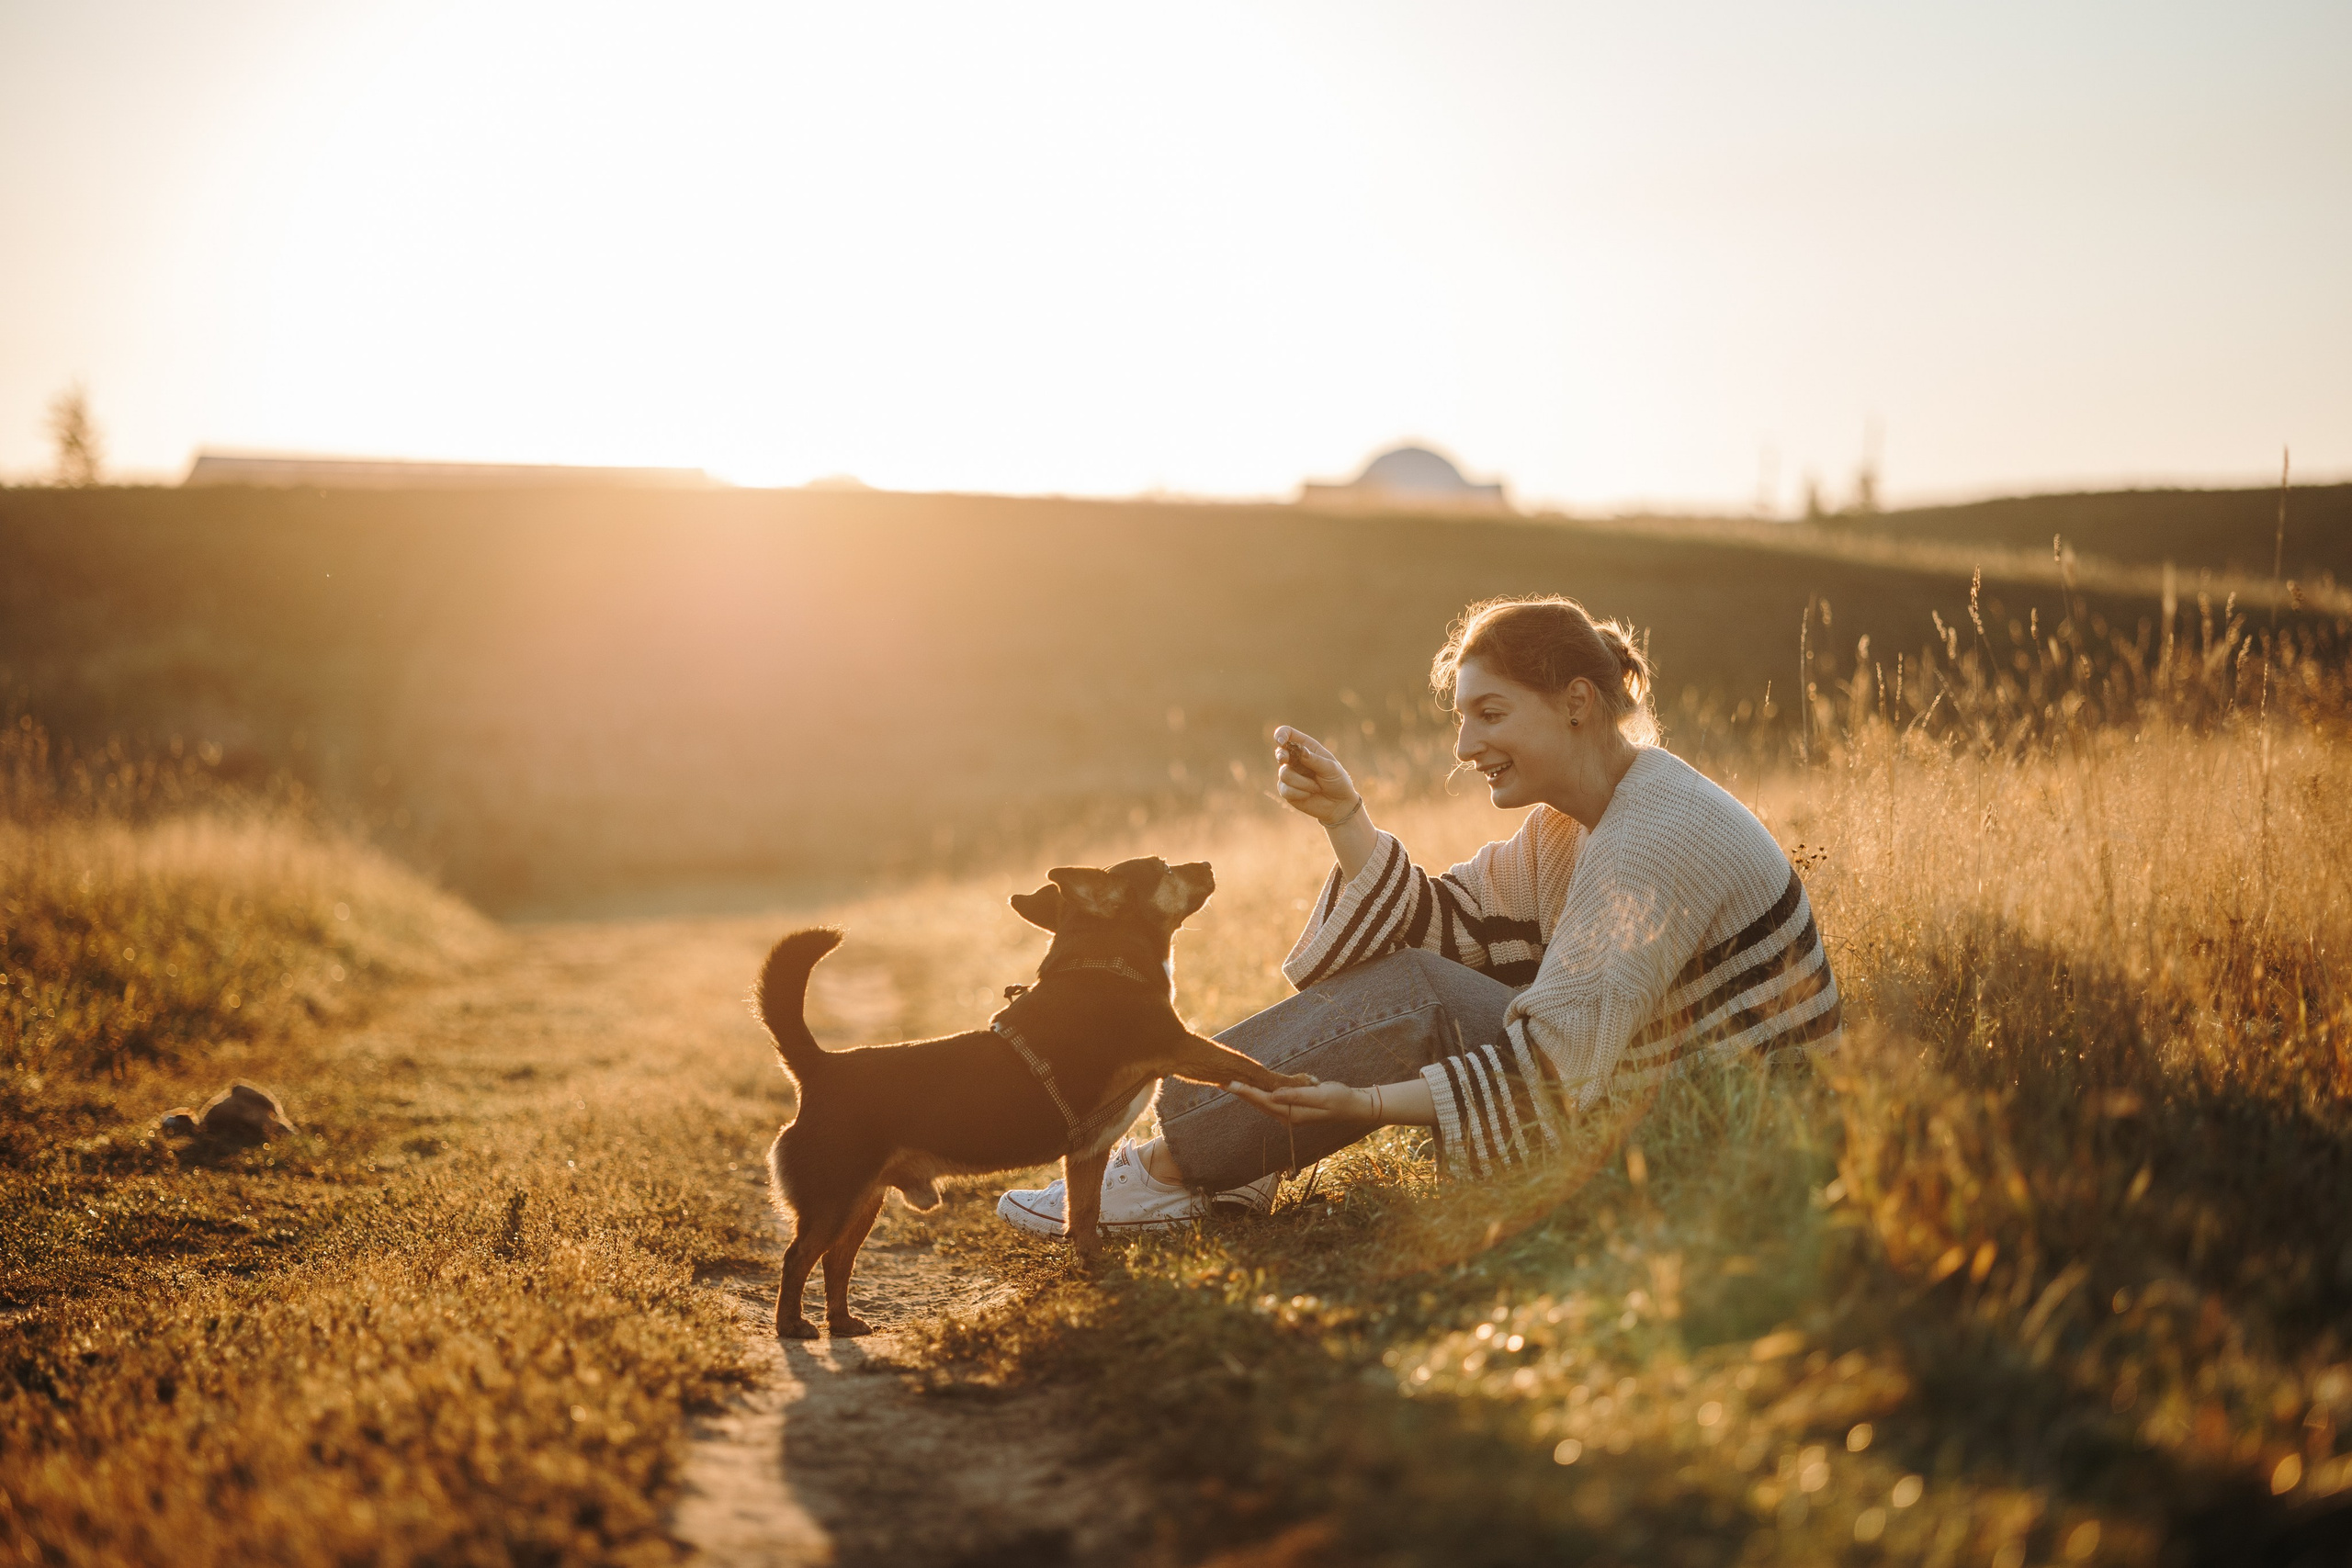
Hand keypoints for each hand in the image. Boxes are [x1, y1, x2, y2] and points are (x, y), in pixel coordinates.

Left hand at [1225, 1076, 1377, 1126]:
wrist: (1354, 1107)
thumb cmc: (1339, 1099)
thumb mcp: (1319, 1095)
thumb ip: (1296, 1096)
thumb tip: (1273, 1095)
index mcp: (1293, 1114)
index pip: (1264, 1101)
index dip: (1246, 1092)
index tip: (1230, 1084)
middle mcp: (1288, 1117)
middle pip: (1259, 1104)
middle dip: (1241, 1093)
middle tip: (1221, 1081)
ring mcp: (1290, 1116)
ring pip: (1263, 1104)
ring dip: (1248, 1094)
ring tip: (1231, 1084)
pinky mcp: (1294, 1111)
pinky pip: (1271, 1102)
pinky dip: (1259, 1095)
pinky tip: (1252, 1089)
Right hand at [1271, 726, 1360, 826]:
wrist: (1339, 804)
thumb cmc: (1338, 781)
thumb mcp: (1330, 768)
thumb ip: (1314, 759)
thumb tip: (1300, 751)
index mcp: (1307, 748)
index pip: (1288, 734)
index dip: (1281, 734)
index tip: (1280, 741)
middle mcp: (1295, 759)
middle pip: (1279, 752)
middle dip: (1282, 756)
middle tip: (1285, 759)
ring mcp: (1290, 775)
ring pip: (1284, 774)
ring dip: (1302, 783)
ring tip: (1316, 787)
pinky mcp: (1287, 791)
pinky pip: (1285, 789)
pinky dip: (1300, 793)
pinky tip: (1309, 795)